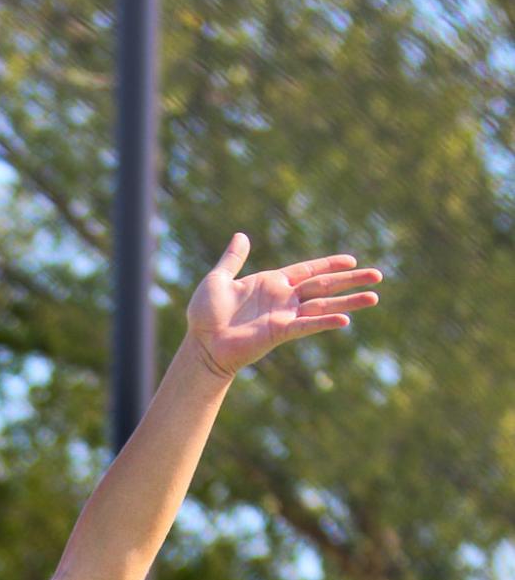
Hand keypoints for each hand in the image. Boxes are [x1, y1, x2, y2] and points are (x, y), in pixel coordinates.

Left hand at [186, 232, 381, 376]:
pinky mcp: (280, 332)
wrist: (201, 344)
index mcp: (272, 282)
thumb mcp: (218, 279)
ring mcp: (284, 316)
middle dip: (351, 280)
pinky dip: (325, 321)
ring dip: (349, 301)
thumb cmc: (205, 315)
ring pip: (323, 305)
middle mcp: (283, 298)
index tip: (351, 260)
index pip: (308, 270)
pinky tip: (345, 319)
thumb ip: (233, 259)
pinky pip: (307, 324)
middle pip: (324, 285)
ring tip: (374, 298)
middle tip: (378, 276)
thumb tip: (241, 236)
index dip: (329, 264)